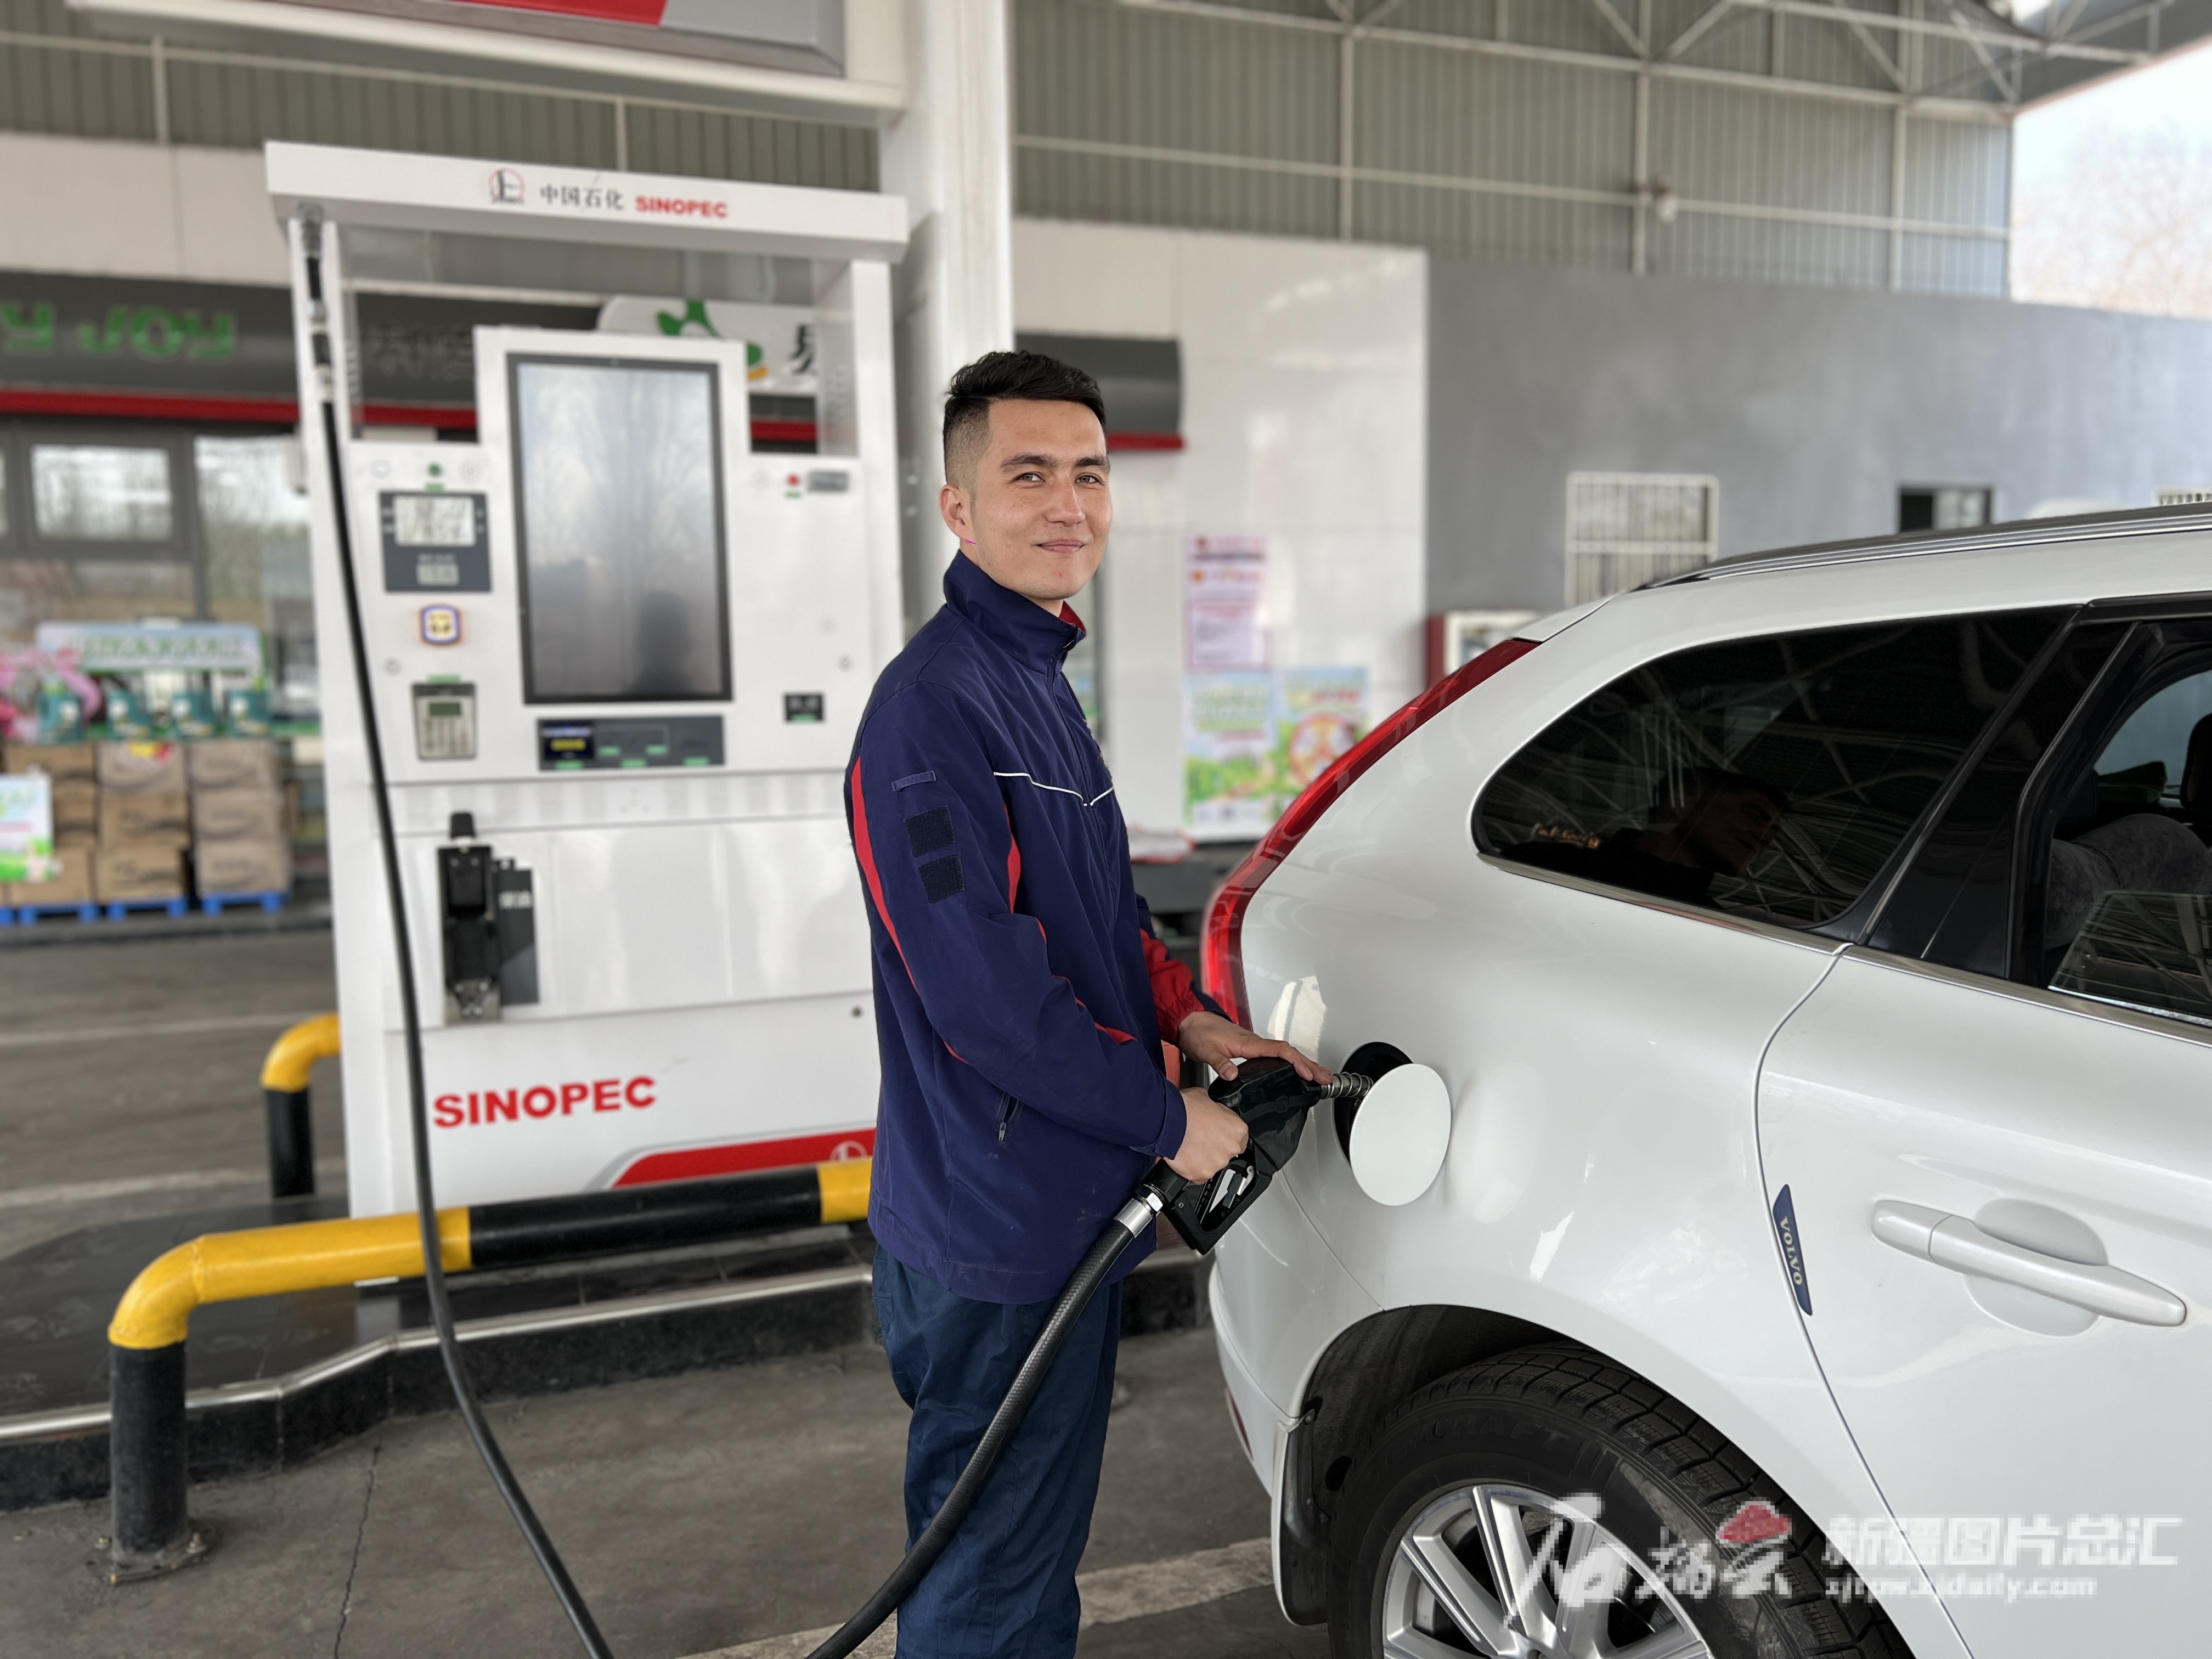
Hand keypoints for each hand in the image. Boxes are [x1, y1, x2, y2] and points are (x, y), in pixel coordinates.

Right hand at [1167, 1088, 1248, 1181]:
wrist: (1168, 1121)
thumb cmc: (1186, 1108)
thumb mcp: (1206, 1098)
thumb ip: (1215, 1109)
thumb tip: (1210, 1108)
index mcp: (1237, 1129)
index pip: (1239, 1139)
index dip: (1225, 1136)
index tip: (1216, 1135)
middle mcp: (1231, 1148)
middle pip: (1226, 1153)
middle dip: (1214, 1148)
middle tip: (1200, 1139)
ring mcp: (1217, 1163)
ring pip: (1212, 1165)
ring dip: (1203, 1159)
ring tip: (1190, 1146)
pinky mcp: (1201, 1174)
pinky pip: (1198, 1175)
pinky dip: (1192, 1169)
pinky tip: (1185, 1156)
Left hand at [1175, 1009, 1331, 1085]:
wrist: (1190, 1021)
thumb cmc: (1199, 1032)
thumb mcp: (1206, 1050)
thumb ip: (1220, 1063)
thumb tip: (1232, 1074)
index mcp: (1248, 1043)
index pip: (1280, 1051)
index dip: (1296, 1062)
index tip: (1308, 1073)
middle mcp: (1255, 1042)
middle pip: (1289, 1053)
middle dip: (1309, 1065)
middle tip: (1326, 1078)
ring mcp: (1254, 1045)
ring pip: (1285, 1053)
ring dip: (1303, 1063)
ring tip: (1319, 1076)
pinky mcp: (1251, 1048)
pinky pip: (1277, 1054)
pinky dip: (1291, 1062)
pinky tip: (1295, 1070)